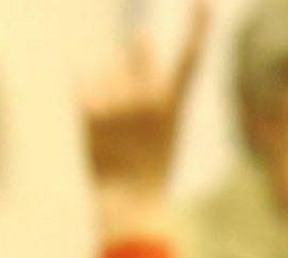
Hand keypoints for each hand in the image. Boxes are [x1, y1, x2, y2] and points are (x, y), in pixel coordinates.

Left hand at [81, 1, 209, 242]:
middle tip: (130, 113)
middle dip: (132, 65)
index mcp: (174, 104)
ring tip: (114, 133)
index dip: (199, 27)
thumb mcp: (164, 124)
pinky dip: (86, 98)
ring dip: (106, 93)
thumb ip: (154, 78)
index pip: (191, 57)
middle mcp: (149, 98)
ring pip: (106, 73)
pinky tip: (95, 124)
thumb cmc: (147, 168)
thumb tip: (140, 34)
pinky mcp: (90, 110)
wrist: (129, 206)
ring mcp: (119, 103)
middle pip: (136, 53)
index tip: (205, 2)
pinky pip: (82, 85)